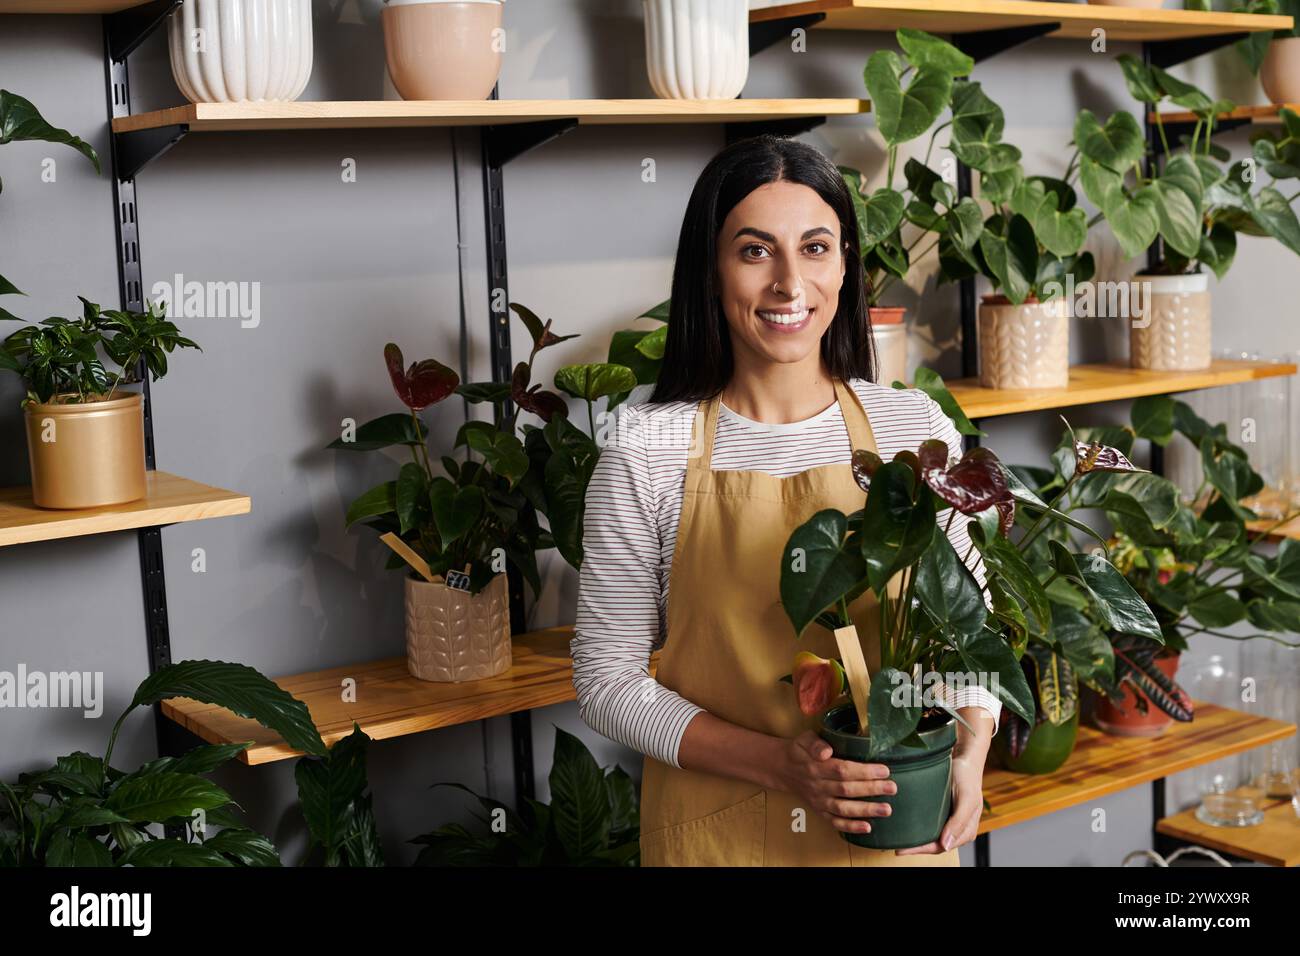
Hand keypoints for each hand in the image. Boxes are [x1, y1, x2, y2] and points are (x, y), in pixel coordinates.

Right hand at [777, 731, 896, 835]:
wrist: (782, 768)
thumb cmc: (799, 751)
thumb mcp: (803, 739)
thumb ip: (814, 743)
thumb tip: (826, 751)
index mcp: (815, 766)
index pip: (842, 770)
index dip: (863, 772)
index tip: (884, 770)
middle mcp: (818, 786)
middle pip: (847, 790)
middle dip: (871, 789)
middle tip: (892, 788)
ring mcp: (819, 800)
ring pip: (843, 808)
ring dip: (865, 810)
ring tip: (886, 809)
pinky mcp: (819, 810)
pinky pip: (834, 821)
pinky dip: (850, 826)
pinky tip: (867, 827)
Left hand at [894, 750, 983, 855]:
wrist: (966, 759)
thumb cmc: (967, 778)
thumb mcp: (966, 798)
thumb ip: (959, 822)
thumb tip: (946, 846)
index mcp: (967, 831)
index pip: (941, 847)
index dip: (921, 850)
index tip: (903, 850)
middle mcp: (958, 829)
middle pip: (934, 845)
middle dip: (916, 848)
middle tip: (896, 848)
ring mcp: (950, 821)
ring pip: (932, 837)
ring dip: (917, 841)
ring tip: (898, 841)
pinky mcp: (943, 812)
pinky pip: (930, 825)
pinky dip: (919, 828)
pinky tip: (906, 826)